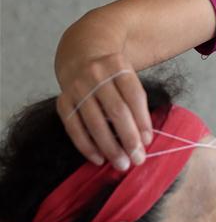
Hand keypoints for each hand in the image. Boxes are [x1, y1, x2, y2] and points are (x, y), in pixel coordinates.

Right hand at [56, 54, 152, 170]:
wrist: (81, 57)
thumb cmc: (112, 76)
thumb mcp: (127, 77)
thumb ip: (135, 103)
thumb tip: (143, 140)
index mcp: (118, 66)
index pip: (134, 96)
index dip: (142, 121)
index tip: (148, 142)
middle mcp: (96, 74)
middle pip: (116, 111)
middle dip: (129, 138)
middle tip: (137, 159)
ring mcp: (77, 87)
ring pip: (95, 122)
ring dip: (110, 147)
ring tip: (121, 164)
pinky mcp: (62, 101)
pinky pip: (74, 128)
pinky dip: (87, 146)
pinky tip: (99, 159)